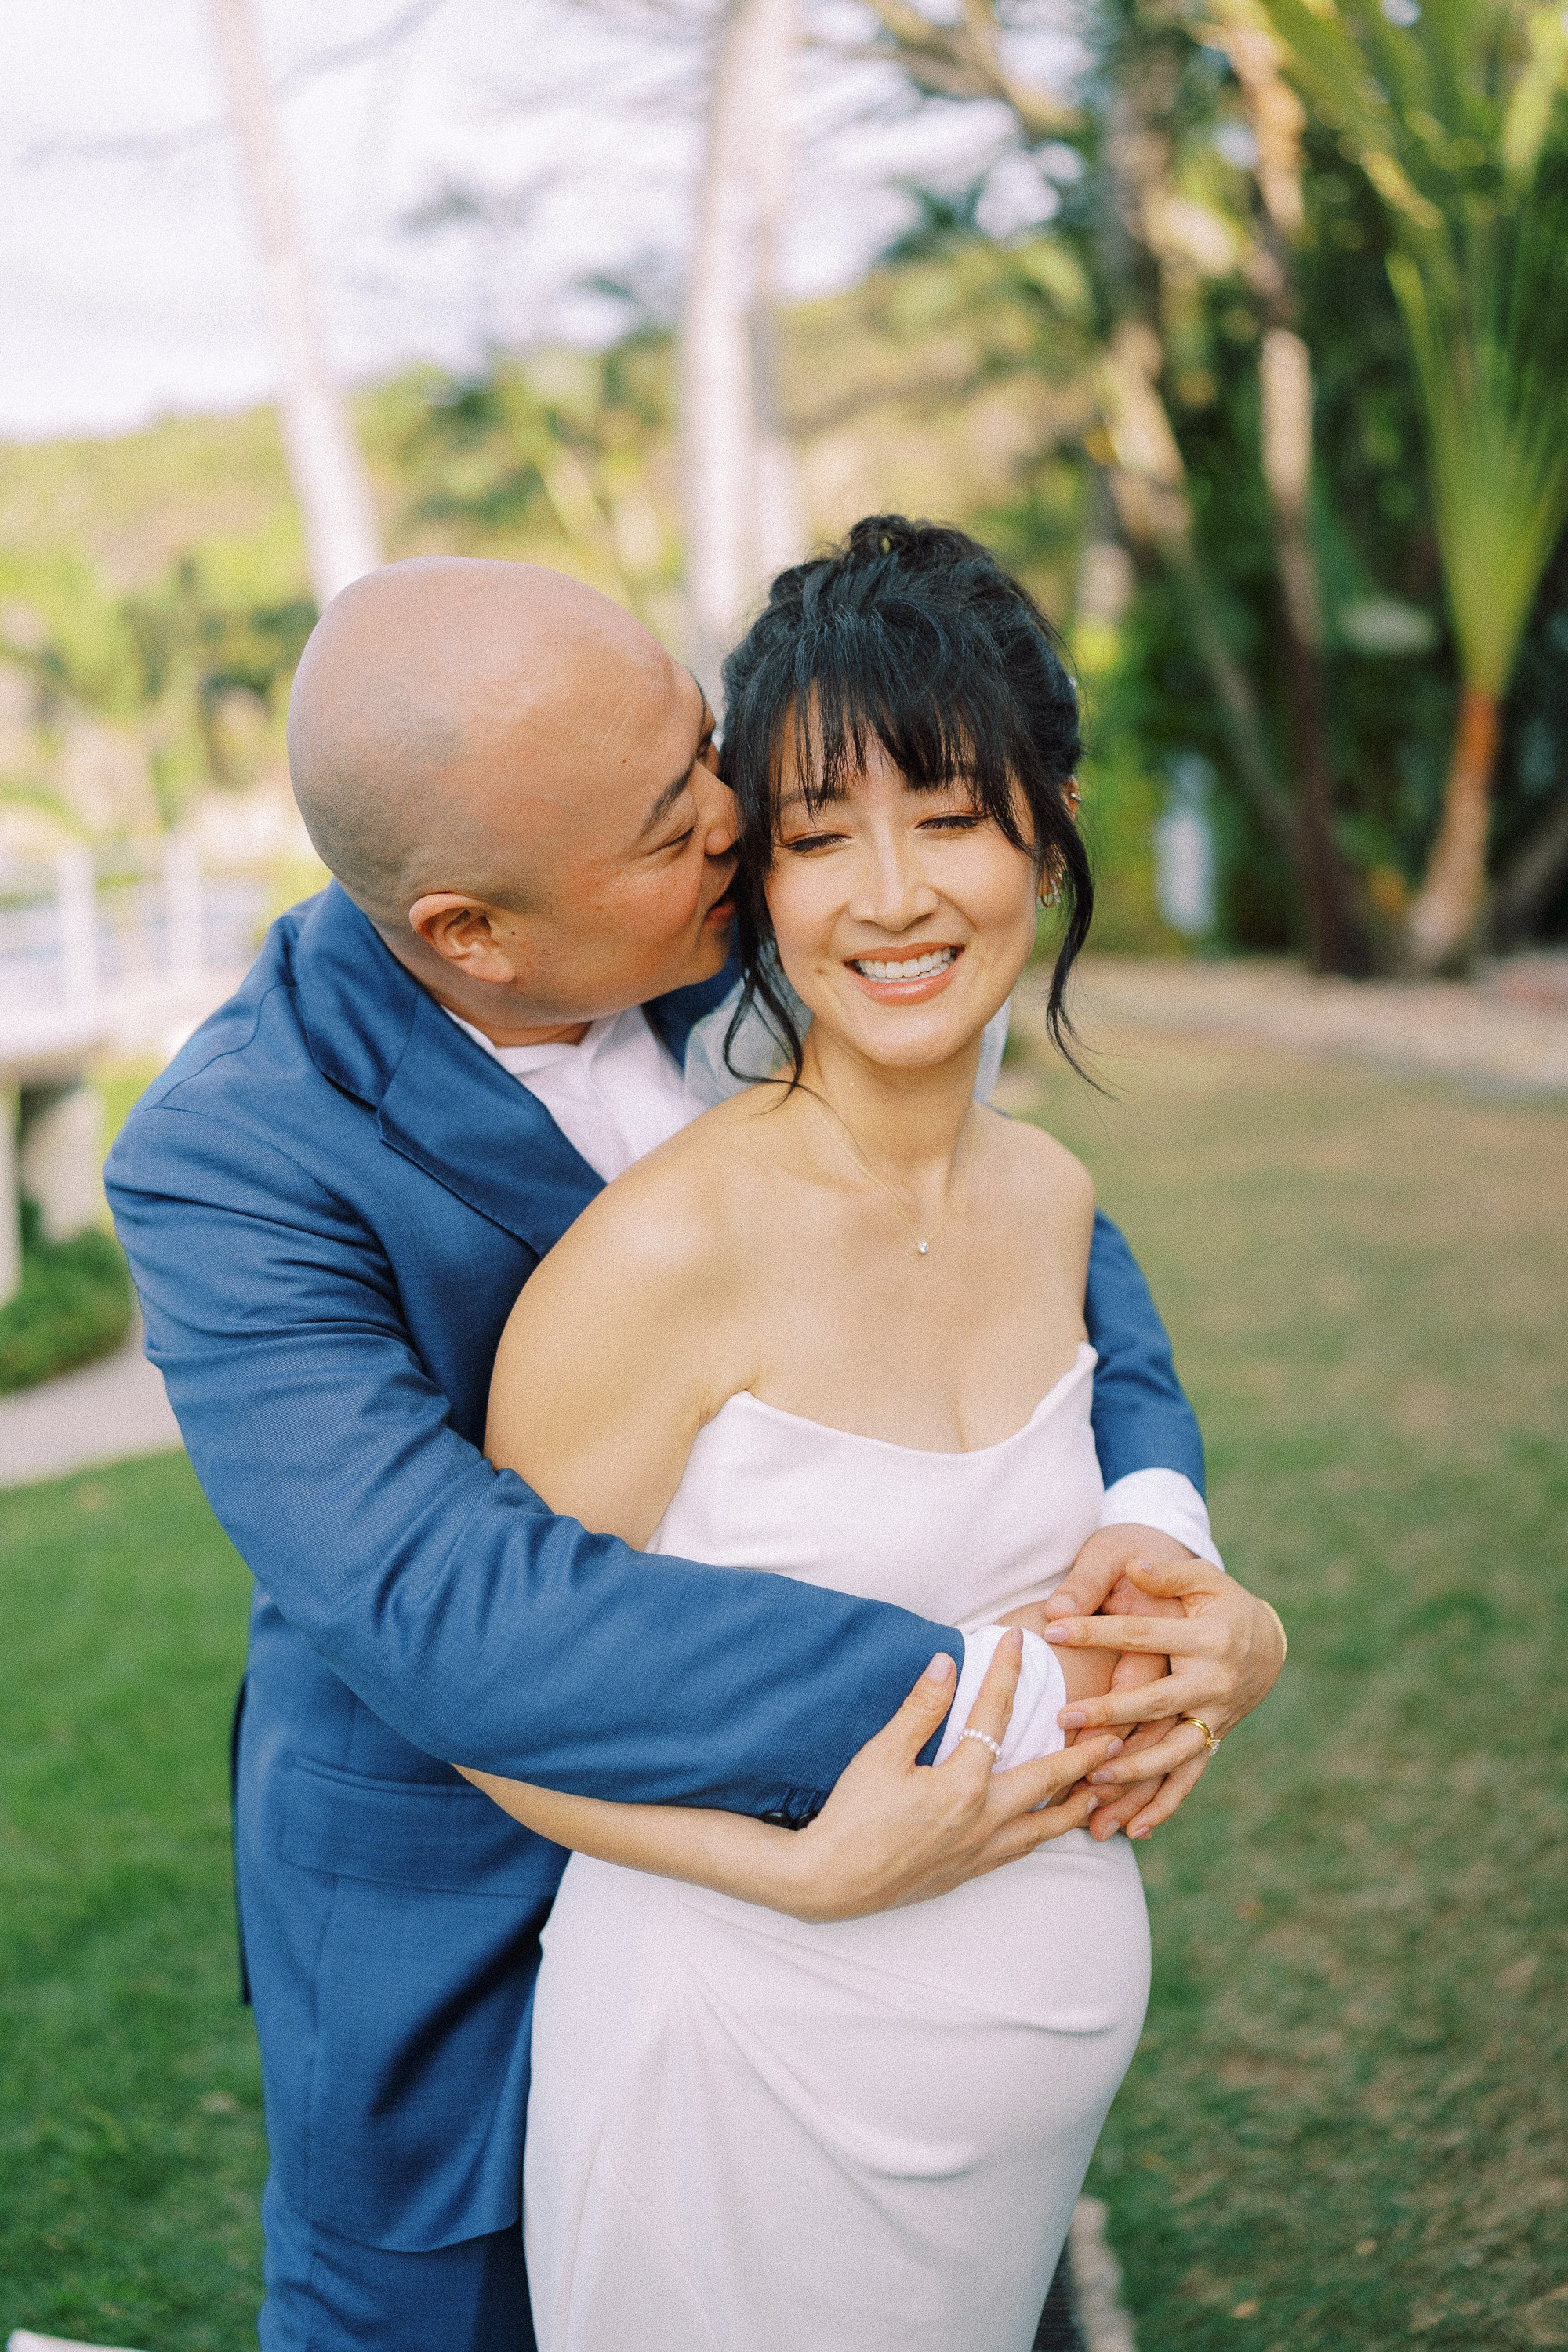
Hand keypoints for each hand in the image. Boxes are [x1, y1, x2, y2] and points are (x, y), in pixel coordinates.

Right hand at [775, 1633, 1123, 1923]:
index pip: (993, 1716)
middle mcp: (983, 1820)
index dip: (1006, 1673)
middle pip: (1046, 1781)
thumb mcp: (880, 1755)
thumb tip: (946, 1662)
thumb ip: (920, 1708)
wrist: (830, 1882)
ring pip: (1044, 1827)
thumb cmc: (852, 1815)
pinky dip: (1044, 1836)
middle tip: (1118, 1736)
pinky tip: (1047, 1830)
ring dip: (1076, 1804)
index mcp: (962, 1785)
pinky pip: (1021, 1852)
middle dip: (1083, 1756)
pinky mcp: (969, 1872)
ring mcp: (979, 1851)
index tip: (1018, 1641)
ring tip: (1100, 1790)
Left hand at [1039, 1556, 1286, 1839]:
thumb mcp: (1203, 1578)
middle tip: (1065, 1719)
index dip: (1097, 1631)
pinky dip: (1162, 1806)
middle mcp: (1213, 1683)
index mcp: (1207, 1638)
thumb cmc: (1222, 1601)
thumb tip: (1134, 1566)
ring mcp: (1215, 1719)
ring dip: (1132, 1775)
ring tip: (1090, 1785)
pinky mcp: (1214, 1741)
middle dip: (1109, 1714)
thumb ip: (1166, 1574)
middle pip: (1154, 1704)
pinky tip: (1132, 1829)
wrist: (1268, 1641)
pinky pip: (1187, 1779)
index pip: (1143, 1637)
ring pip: (1171, 1754)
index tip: (1053, 1629)